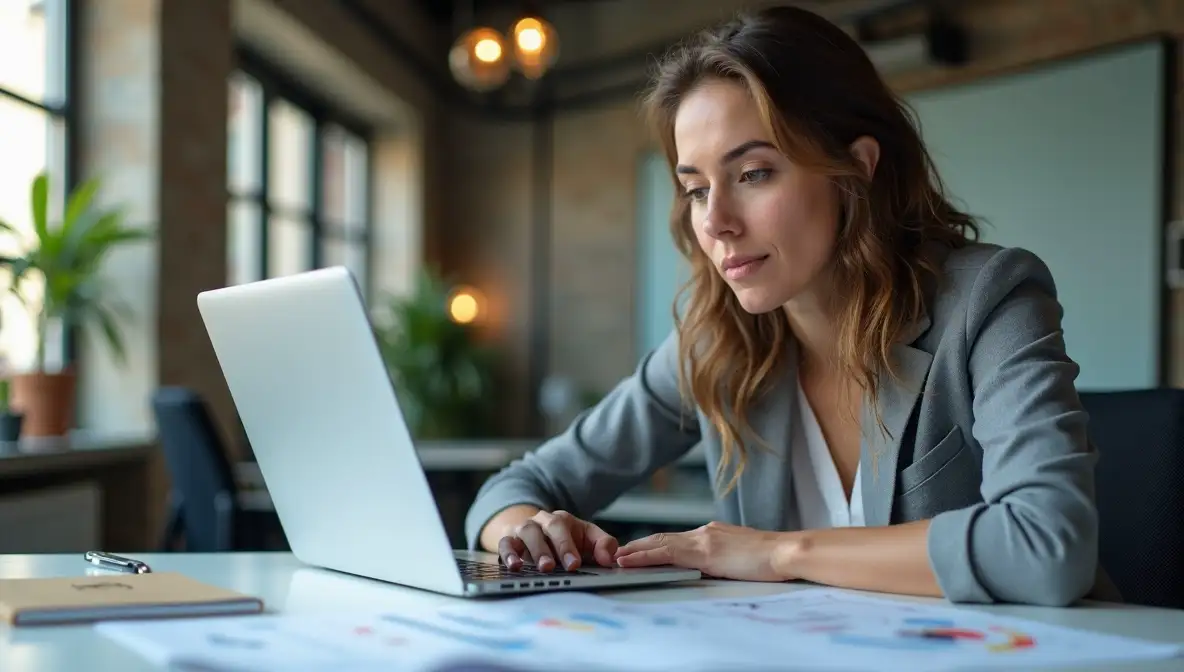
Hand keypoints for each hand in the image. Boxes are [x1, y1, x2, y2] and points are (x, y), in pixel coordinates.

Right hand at [498, 510, 618, 572]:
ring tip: (540, 568)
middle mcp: (541, 521)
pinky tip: (513, 567)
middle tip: (555, 567)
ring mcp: (523, 530)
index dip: (568, 545)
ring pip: (525, 533)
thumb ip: (604, 546)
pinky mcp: (509, 541)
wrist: (538, 535)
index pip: (565, 527)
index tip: (574, 564)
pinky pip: (505, 545)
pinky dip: (508, 555)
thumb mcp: (588, 540)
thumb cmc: (568, 540)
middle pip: (546, 527)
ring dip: (533, 551)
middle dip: (552, 548)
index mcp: (562, 519)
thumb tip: (609, 559)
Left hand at [614, 521, 796, 581]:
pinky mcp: (704, 552)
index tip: (640, 550)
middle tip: (619, 553)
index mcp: (713, 533)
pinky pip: (666, 554)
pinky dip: (644, 557)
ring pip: (660, 544)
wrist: (786, 551)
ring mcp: (703, 540)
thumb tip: (714, 566)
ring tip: (617, 558)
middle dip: (640, 546)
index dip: (656, 545)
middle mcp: (704, 532)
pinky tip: (631, 562)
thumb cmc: (772, 558)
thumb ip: (724, 557)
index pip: (677, 539)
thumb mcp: (742, 555)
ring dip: (636, 551)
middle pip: (663, 538)